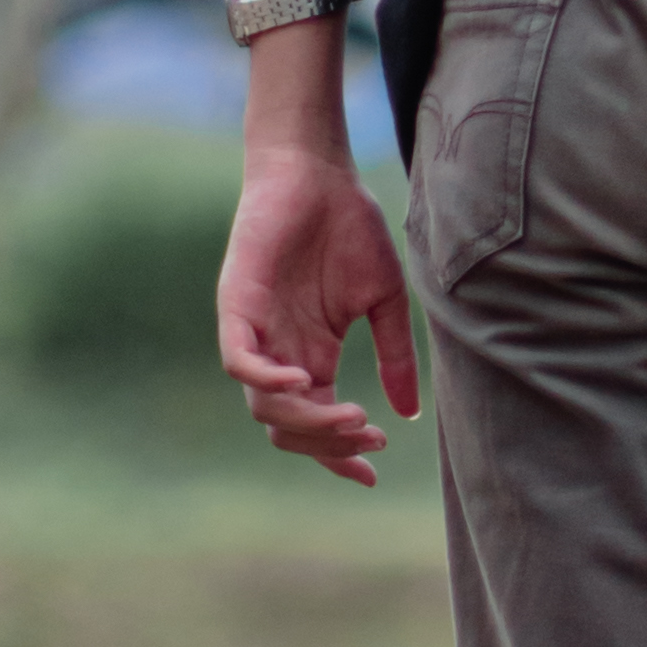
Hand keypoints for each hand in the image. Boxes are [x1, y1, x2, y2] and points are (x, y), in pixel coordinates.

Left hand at [217, 151, 420, 478]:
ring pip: (264, 407)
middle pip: (286, 429)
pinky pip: (239, 362)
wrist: (318, 172)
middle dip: (328, 445)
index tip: (372, 474)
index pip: (315, 425)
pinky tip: (303, 384)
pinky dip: (266, 383)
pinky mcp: (237, 305)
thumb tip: (409, 413)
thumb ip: (394, 355)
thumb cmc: (349, 227)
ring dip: (308, 421)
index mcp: (311, 356)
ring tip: (352, 415)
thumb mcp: (383, 300)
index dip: (339, 457)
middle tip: (369, 435)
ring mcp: (255, 332)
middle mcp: (280, 353)